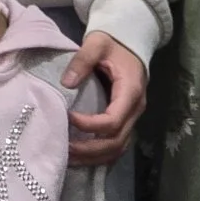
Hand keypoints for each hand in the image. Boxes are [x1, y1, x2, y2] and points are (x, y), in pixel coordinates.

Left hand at [66, 33, 146, 166]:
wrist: (130, 41)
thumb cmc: (113, 43)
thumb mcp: (97, 43)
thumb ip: (82, 60)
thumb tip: (66, 83)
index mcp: (131, 91)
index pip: (113, 120)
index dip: (90, 125)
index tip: (67, 118)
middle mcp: (135, 109)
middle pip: (116, 141)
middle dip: (89, 150)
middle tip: (63, 149)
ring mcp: (132, 118)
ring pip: (118, 149)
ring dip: (93, 158)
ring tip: (68, 159)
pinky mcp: (126, 121)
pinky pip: (116, 146)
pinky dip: (99, 156)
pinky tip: (80, 158)